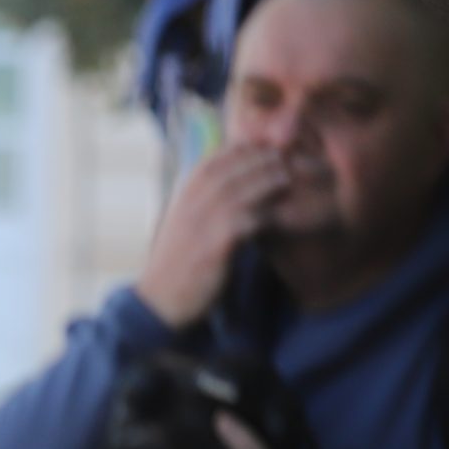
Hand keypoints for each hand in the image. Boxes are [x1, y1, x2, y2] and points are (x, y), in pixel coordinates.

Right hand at [135, 144, 291, 328]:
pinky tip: (282, 214)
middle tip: (287, 158)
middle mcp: (190, 203)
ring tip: (288, 178)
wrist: (160, 299)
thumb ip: (204, 200)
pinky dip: (267, 213)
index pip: (216, 158)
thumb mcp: (185, 222)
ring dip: (268, 180)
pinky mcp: (216, 245)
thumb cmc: (178, 260)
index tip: (267, 150)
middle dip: (261, 159)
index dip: (245, 149)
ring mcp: (202, 222)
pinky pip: (249, 220)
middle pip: (232, 167)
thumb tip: (232, 183)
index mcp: (183, 194)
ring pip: (242, 189)